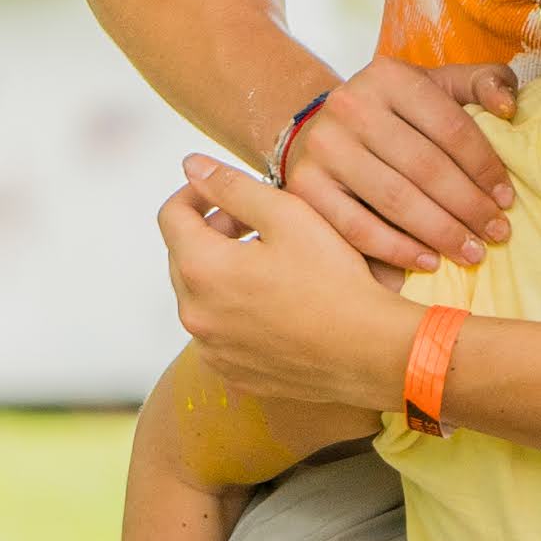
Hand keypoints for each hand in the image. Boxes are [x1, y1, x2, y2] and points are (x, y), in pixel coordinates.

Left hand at [165, 157, 428, 408]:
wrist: (370, 351)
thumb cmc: (335, 282)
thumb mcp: (288, 216)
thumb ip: (233, 186)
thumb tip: (192, 166)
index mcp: (202, 269)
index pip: (171, 216)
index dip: (195, 193)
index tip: (222, 190)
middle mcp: (195, 314)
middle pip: (184, 257)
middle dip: (213, 232)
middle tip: (257, 223)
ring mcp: (213, 349)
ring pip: (202, 297)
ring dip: (224, 273)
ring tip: (271, 264)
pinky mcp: (234, 373)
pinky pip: (220, 333)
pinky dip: (236, 312)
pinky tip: (277, 304)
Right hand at [281, 57, 521, 270]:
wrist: (325, 130)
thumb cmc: (397, 114)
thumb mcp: (438, 86)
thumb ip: (483, 83)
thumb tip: (508, 109)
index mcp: (389, 76)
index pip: (451, 127)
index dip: (485, 167)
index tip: (507, 200)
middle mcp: (350, 106)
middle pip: (425, 166)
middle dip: (468, 206)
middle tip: (496, 234)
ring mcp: (324, 147)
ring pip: (394, 199)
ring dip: (440, 232)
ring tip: (471, 252)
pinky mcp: (304, 187)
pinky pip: (357, 228)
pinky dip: (397, 250)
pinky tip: (429, 261)